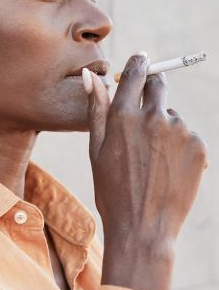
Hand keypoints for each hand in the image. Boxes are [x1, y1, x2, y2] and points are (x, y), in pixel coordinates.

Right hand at [84, 53, 207, 289]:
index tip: (142, 60)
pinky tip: (167, 168)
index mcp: (123, 116)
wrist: (143, 229)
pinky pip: (188, 135)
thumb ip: (95, 107)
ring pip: (172, 115)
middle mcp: (153, 117)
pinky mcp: (199, 147)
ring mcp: (179, 132)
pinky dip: (179, 145)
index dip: (139, 63)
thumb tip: (90, 75)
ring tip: (153, 159)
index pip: (136, 72)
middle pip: (159, 85)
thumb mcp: (96, 149)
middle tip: (144, 114)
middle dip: (152, 90)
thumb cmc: (112, 190)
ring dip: (164, 126)